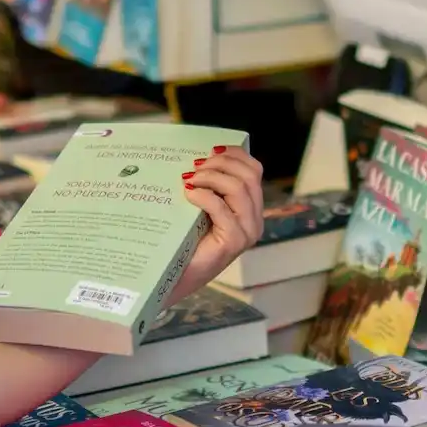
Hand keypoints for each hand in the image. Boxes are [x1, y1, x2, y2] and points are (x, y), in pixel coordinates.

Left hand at [176, 145, 263, 295]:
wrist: (172, 276)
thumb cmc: (183, 240)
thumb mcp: (199, 206)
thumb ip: (207, 185)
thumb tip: (197, 157)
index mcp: (250, 207)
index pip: (253, 169)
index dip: (234, 154)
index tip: (209, 150)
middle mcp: (254, 220)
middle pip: (249, 175)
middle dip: (220, 163)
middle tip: (195, 167)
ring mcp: (246, 232)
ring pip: (239, 188)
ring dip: (211, 177)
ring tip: (189, 180)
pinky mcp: (233, 243)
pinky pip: (223, 209)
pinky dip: (204, 196)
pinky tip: (188, 194)